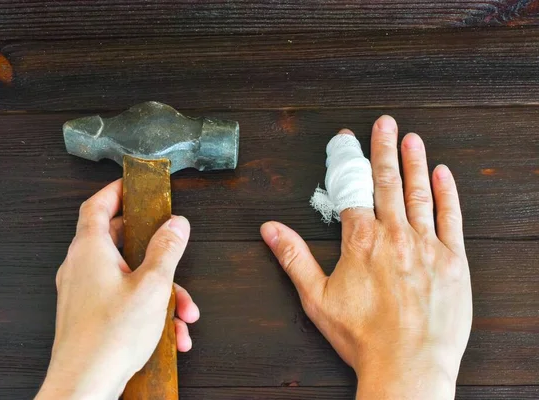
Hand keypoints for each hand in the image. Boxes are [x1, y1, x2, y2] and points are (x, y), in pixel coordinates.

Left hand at [36, 179, 198, 399]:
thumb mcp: (152, 285)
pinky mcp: (90, 314)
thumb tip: (176, 224)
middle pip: (119, 240)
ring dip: (160, 291)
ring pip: (128, 277)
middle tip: (173, 247)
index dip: (116, 191)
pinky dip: (148, 310)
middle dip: (155, 251)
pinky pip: (123, 300)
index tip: (135, 185)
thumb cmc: (110, 336)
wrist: (84, 387)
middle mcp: (82, 267)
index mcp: (91, 250)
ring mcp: (84, 292)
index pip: (97, 205)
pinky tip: (171, 333)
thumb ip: (167, 249)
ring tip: (183, 313)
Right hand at [261, 116, 471, 398]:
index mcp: (361, 242)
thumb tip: (270, 228)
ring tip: (411, 138)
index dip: (348, 162)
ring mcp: (427, 245)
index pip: (352, 190)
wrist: (408, 366)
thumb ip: (293, 257)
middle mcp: (395, 236)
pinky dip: (446, 194)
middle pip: (387, 182)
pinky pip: (451, 218)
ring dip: (414, 163)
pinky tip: (442, 174)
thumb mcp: (317, 298)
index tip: (346, 140)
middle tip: (385, 123)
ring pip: (419, 194)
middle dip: (384, 149)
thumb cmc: (363, 336)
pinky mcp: (453, 261)